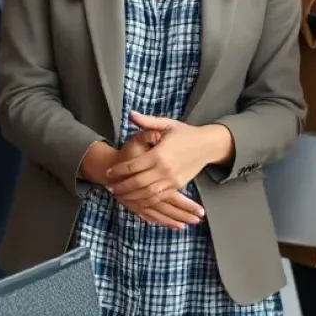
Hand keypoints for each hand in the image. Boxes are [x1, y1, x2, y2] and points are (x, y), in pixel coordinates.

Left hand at [105, 114, 230, 205]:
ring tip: (119, 195)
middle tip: (109, 188)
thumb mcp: (166, 124)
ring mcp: (171, 180)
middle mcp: (164, 169)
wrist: (206, 145)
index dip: (119, 171)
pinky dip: (145, 201)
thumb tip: (131, 114)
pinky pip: (158, 197)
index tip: (108, 173)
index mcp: (159, 154)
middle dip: (122, 187)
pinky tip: (136, 200)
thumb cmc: (185, 133)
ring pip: (147, 193)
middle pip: (138, 183)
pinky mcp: (176, 186)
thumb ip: (147, 122)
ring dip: (131, 196)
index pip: (133, 166)